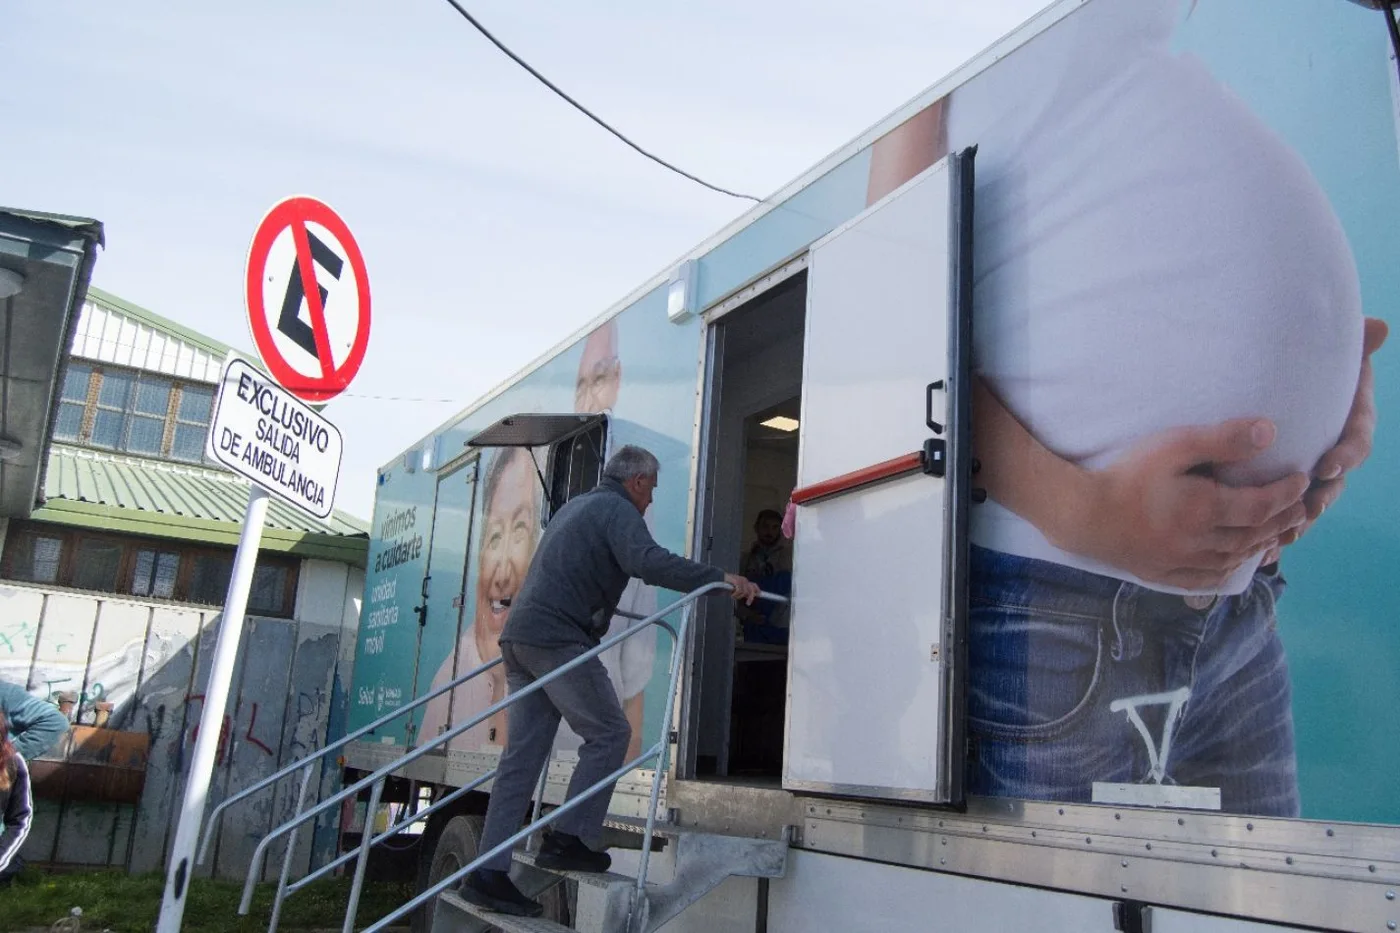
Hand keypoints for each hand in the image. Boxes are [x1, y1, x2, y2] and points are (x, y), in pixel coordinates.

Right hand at [724, 574, 760, 604]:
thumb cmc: (727, 585)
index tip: (759, 594)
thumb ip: (742, 591)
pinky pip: (739, 591)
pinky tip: (732, 595)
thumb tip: (748, 596)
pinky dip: (735, 595)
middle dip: (750, 598)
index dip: (757, 590)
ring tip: (733, 596)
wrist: (719, 578)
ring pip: (745, 592)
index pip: (754, 585)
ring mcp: (740, 580)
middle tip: (748, 603)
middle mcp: (744, 580)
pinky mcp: (737, 581)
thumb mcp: (736, 589)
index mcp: (744, 581)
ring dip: (739, 596)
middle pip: (751, 590)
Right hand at [1054, 418, 1308, 589]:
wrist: (1082, 514)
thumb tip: (1269, 433)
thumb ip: (1221, 440)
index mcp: (1207, 510)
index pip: (1262, 506)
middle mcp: (1201, 542)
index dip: (1286, 495)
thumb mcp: (1173, 446)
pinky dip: (1228, 570)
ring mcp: (1181, 561)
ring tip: (1273, 533)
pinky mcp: (1162, 572)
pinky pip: (1205, 578)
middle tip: (1298, 508)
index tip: (1300, 481)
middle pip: (1252, 535)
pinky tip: (1233, 563)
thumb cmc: (1126, 475)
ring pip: (1233, 558)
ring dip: (1259, 545)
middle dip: (1281, 520)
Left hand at [1263, 317, 1387, 564]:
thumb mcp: (1320, 355)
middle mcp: (1330, 449)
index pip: (1355, 441)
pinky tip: (1262, 552)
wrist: (1261, 381)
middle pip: (1335, 481)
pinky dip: (1275, 532)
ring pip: (1310, 502)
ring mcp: (1308, 470)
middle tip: (1306, 510)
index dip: (1346, 454)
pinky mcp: (1282, 484)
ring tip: (1285, 535)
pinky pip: (1282, 512)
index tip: (1328, 465)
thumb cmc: (1296, 366)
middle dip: (1322, 498)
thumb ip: (1349, 344)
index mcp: (1344, 422)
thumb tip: (1380, 326)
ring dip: (1299, 520)